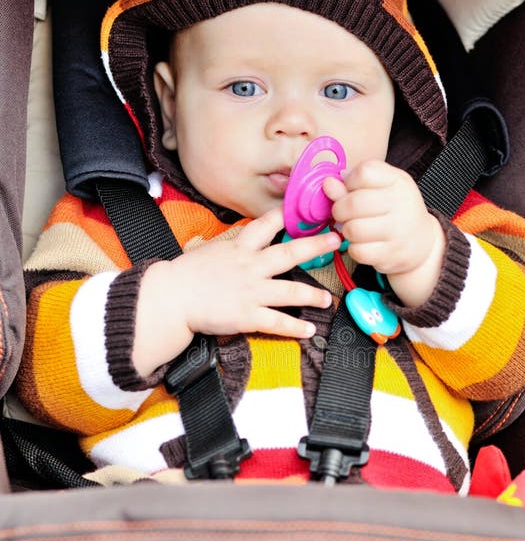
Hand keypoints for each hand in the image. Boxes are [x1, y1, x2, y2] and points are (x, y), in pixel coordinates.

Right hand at [133, 207, 339, 375]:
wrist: (171, 298)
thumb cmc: (184, 275)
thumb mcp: (206, 252)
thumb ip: (223, 248)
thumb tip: (222, 244)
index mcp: (239, 248)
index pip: (265, 225)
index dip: (286, 216)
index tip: (305, 210)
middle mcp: (250, 266)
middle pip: (290, 253)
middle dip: (316, 246)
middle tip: (337, 240)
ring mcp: (251, 291)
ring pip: (291, 291)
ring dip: (313, 295)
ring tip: (328, 299)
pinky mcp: (248, 315)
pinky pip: (277, 322)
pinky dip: (295, 328)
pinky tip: (309, 330)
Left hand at [324, 160, 445, 305]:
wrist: (422, 242)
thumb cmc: (394, 210)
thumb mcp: (379, 189)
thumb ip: (351, 186)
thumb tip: (327, 184)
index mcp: (398, 180)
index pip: (364, 172)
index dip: (349, 182)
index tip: (350, 190)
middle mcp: (402, 203)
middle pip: (354, 202)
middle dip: (339, 210)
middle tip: (343, 214)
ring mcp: (398, 230)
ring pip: (353, 229)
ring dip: (346, 230)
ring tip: (353, 229)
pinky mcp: (392, 254)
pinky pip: (358, 251)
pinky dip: (354, 249)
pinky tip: (362, 244)